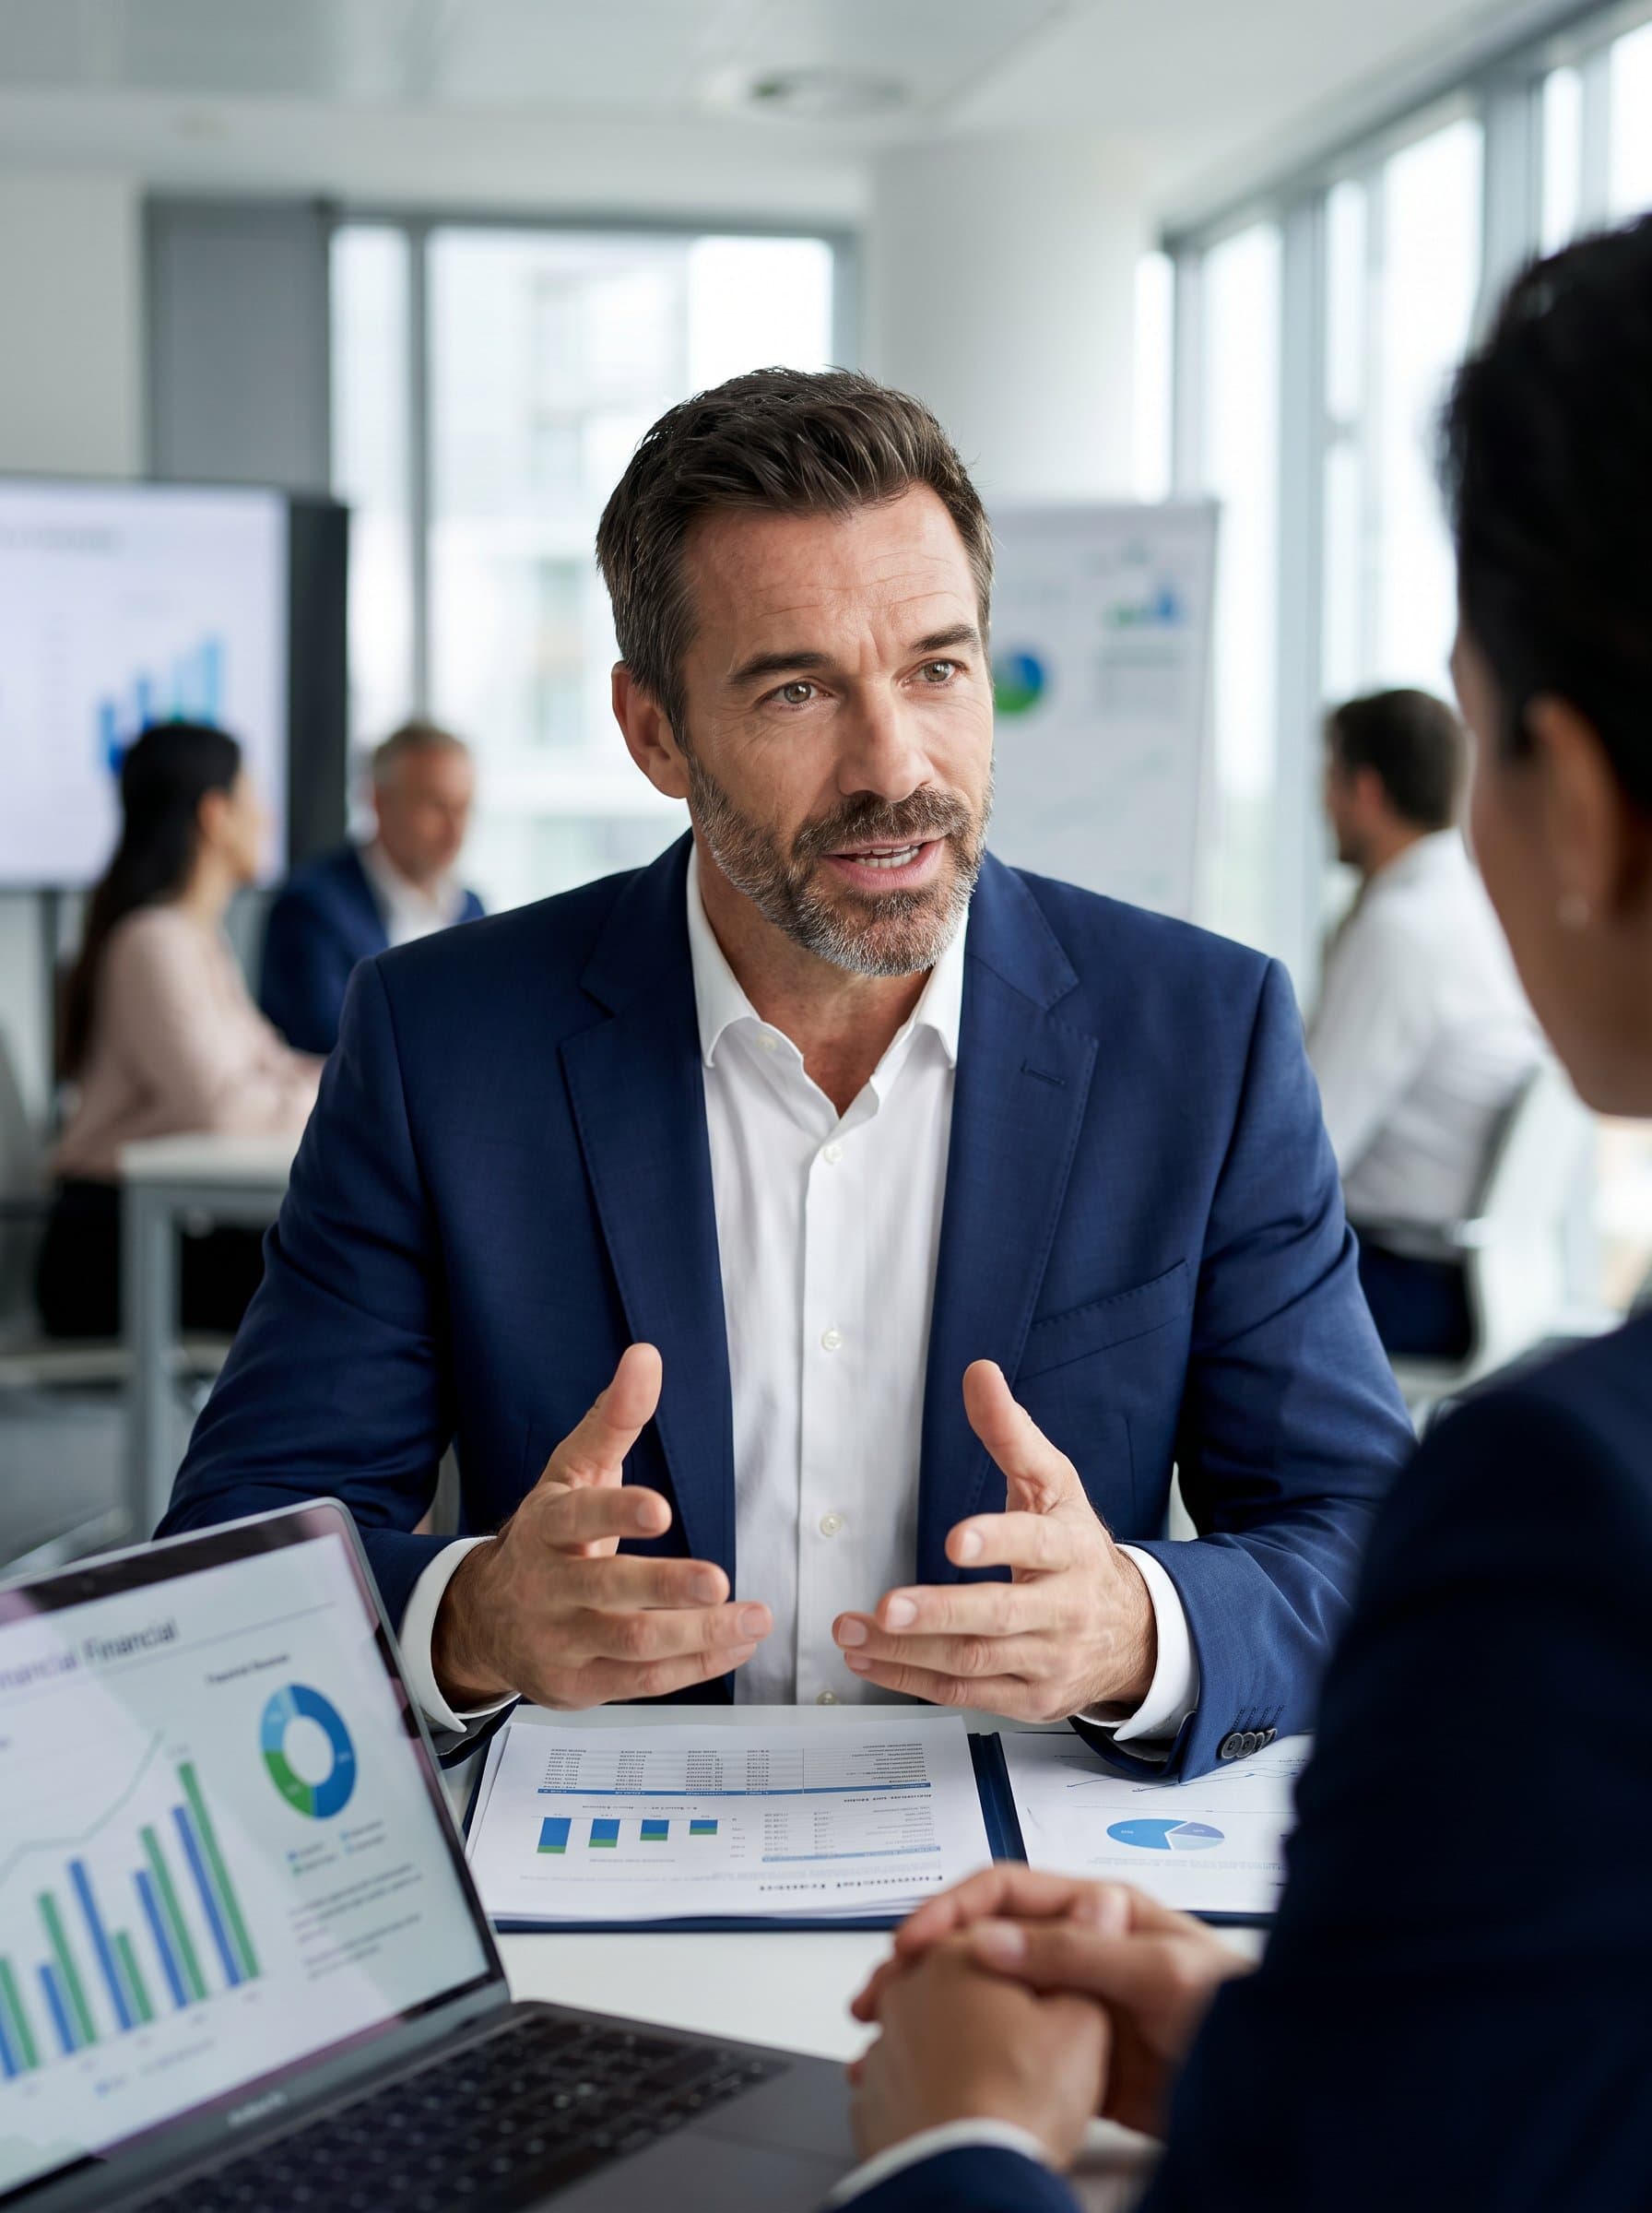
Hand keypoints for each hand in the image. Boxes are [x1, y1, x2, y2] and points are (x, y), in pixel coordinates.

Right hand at [431, 1344, 770, 1709]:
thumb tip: (646, 1355)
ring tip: (754, 1616)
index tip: (661, 1510)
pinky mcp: (579, 1686)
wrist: (482, 1619)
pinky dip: (696, 1666)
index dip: (617, 1514)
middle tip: (719, 1580)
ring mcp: (561, 1642)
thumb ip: (612, 1420)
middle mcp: (548, 1586)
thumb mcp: (571, 1473)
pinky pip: (643, 1681)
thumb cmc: (546, 1535)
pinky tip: (738, 1643)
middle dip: (667, 1587)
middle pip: (609, 1591)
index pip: (579, 1518)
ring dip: (698, 1634)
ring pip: (632, 1643)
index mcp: (546, 1526)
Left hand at [832, 1361, 1155, 1718]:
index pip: (1037, 1545)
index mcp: (1071, 1549)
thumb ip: (1011, 1433)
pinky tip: (869, 1662)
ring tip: (851, 1631)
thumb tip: (979, 1373)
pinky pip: (965, 1695)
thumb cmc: (1078, 1548)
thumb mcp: (1054, 1484)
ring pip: (973, 1662)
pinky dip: (911, 1680)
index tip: (954, 1539)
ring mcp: (1048, 1659)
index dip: (998, 1543)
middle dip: (940, 1612)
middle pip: (999, 1616)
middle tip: (886, 1606)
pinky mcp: (1030, 1699)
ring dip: (906, 1650)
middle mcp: (1063, 1609)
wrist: (1132, 1631)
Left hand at [849, 1938, 1106, 2166]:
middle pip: (954, 1974)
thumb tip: (1096, 1915)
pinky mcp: (875, 2092)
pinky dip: (928, 2083)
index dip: (1030, 1958)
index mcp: (957, 1956)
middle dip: (985, 1996)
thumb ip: (1083, 1960)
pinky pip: (904, 2074)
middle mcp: (909, 1989)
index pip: (995, 1932)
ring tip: (993, 2074)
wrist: (969, 2177)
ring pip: (923, 2023)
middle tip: (1021, 2029)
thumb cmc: (1018, 2102)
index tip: (1047, 1981)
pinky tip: (959, 2102)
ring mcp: (885, 2042)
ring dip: (951, 2039)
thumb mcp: (1081, 2022)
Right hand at [857, 1868, 1251, 2138]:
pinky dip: (972, 2058)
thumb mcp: (1158, 1972)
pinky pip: (1014, 2048)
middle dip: (927, 1963)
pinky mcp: (1079, 2057)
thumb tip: (995, 1941)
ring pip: (990, 1997)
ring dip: (939, 2012)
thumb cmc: (1236, 2011)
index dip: (952, 1911)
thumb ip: (1079, 1953)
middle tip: (881, 1996)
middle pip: (986, 1943)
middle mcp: (1080, 1949)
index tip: (911, 1943)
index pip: (1006, 1892)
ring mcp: (1076, 2004)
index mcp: (1097, 1910)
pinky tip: (941, 2075)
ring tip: (892, 2038)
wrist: (1279, 2086)